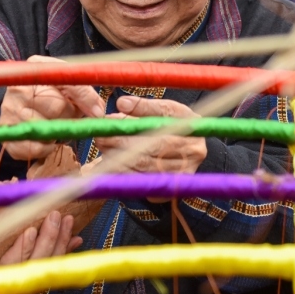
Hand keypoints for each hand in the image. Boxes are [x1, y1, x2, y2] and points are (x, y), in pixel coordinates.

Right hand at [0, 83, 104, 160]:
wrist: (22, 103)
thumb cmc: (50, 91)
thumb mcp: (69, 84)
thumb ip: (85, 93)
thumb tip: (98, 114)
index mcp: (35, 67)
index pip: (65, 82)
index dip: (84, 99)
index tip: (98, 112)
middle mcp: (17, 87)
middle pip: (56, 108)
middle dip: (69, 116)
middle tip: (68, 115)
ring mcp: (8, 111)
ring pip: (46, 130)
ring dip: (57, 132)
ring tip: (55, 125)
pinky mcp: (6, 133)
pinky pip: (34, 148)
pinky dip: (45, 148)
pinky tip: (46, 138)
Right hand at [0, 210, 80, 293]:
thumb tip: (13, 220)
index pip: (10, 265)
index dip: (23, 247)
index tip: (32, 228)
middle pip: (33, 267)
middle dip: (48, 240)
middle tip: (57, 216)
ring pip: (43, 268)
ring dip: (59, 244)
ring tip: (68, 223)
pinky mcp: (24, 290)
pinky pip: (45, 270)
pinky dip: (60, 254)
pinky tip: (72, 240)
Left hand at [92, 96, 206, 177]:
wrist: (188, 152)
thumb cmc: (171, 126)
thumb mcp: (162, 111)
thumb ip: (142, 107)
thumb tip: (122, 103)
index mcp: (192, 124)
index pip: (164, 117)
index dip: (140, 113)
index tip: (115, 112)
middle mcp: (193, 150)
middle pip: (154, 145)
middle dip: (122, 141)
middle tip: (100, 136)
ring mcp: (185, 172)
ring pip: (146, 166)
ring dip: (119, 158)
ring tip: (102, 148)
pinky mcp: (172, 190)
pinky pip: (144, 183)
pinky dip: (125, 175)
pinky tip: (110, 167)